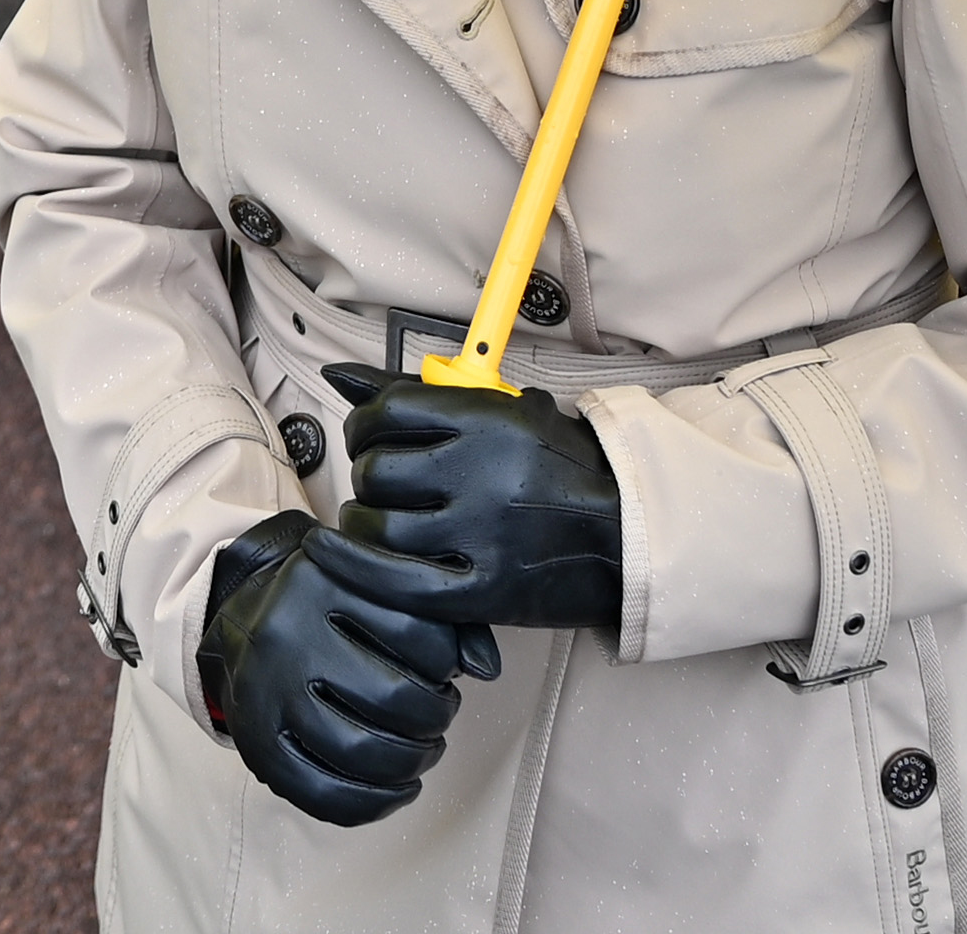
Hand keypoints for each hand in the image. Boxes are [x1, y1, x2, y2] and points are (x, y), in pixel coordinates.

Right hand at [197, 510, 489, 827]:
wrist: (243, 616)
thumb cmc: (334, 605)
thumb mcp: (380, 585)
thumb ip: (445, 617)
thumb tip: (487, 669)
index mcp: (326, 580)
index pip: (419, 633)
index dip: (448, 663)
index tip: (444, 670)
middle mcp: (290, 631)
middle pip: (393, 698)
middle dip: (435, 718)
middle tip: (438, 716)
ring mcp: (266, 690)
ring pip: (360, 750)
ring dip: (411, 762)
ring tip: (422, 751)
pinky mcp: (256, 742)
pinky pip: (323, 793)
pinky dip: (374, 804)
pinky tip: (398, 789)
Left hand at [327, 364, 623, 634]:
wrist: (631, 532)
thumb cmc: (565, 469)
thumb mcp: (507, 412)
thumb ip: (422, 394)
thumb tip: (339, 375)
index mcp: (490, 420)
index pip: (388, 410)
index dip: (364, 422)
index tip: (368, 434)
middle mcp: (482, 473)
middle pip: (377, 469)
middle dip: (367, 474)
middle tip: (382, 483)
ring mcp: (482, 534)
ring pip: (377, 524)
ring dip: (363, 522)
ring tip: (377, 519)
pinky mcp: (482, 590)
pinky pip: (393, 580)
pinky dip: (354, 566)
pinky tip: (335, 553)